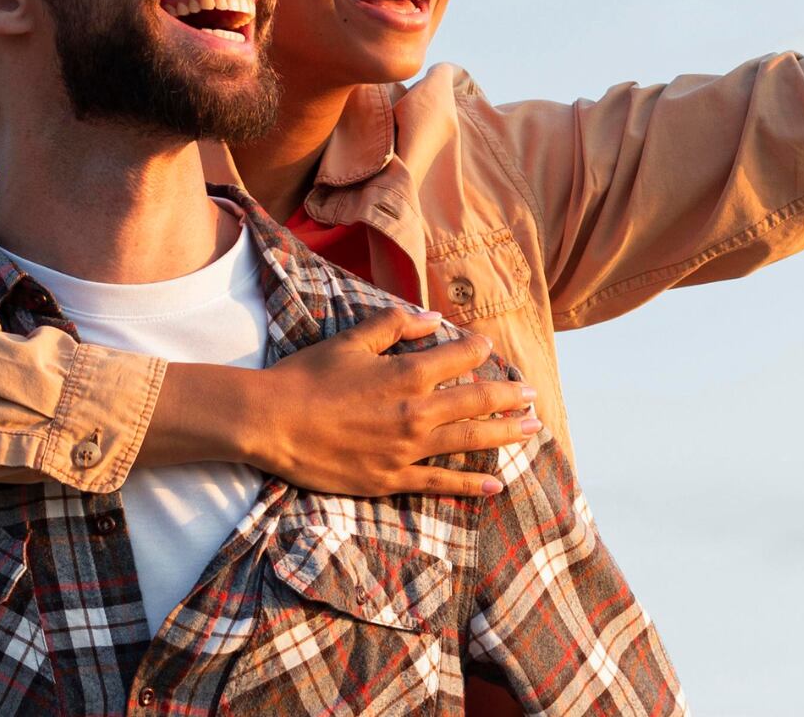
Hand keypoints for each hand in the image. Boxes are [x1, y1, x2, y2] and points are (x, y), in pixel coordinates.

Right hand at [245, 308, 537, 496]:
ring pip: (470, 441)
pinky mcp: (392, 478)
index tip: (487, 347)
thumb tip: (432, 318)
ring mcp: (407, 450)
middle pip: (478, 401)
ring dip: (505, 434)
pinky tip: (496, 484)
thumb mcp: (351, 339)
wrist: (271, 422)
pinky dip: (471, 484)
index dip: (478, 349)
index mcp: (407, 373)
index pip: (460, 357)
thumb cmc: (308, 376)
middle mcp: (416, 412)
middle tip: (532, 396)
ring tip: (530, 430)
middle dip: (510, 396)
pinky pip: (441, 483)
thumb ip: (395, 324)